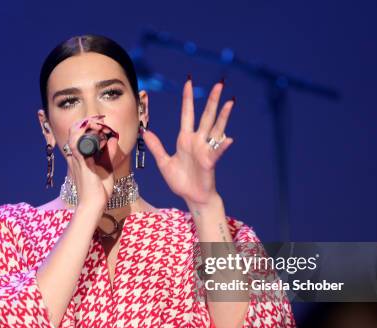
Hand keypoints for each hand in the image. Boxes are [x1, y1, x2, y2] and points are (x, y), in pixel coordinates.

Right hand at [64, 114, 115, 213]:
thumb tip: (113, 140)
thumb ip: (109, 153)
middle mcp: (75, 156)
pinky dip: (88, 135)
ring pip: (74, 133)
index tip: (101, 122)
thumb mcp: (107, 167)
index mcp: (79, 157)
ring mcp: (77, 159)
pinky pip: (79, 143)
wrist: (93, 205)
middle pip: (74, 130)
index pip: (77, 135)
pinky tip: (100, 132)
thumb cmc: (99, 191)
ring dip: (87, 125)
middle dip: (87, 121)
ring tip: (99, 123)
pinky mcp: (81, 163)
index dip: (88, 125)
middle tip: (100, 119)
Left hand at [142, 77, 234, 206]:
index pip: (187, 114)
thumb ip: (156, 147)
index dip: (188, 98)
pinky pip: (217, 152)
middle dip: (212, 100)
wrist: (192, 197)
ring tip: (230, 102)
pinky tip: (228, 138)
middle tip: (219, 84)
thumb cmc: (181, 181)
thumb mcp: (164, 163)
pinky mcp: (210, 161)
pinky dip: (222, 145)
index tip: (189, 82)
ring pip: (216, 128)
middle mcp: (198, 141)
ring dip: (223, 115)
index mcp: (185, 139)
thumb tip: (145, 132)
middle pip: (206, 116)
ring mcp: (205, 150)